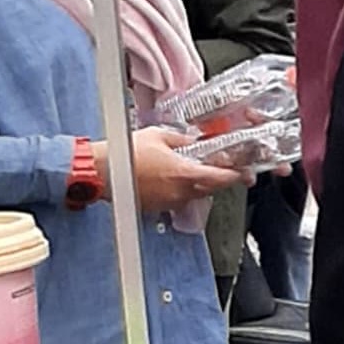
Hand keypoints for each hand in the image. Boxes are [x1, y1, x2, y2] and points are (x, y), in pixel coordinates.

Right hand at [127, 127, 246, 215]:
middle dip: (217, 179)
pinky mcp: (156, 207)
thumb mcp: (160, 136)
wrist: (100, 171)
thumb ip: (183, 140)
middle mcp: (179, 192)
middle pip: (211, 188)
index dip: (236, 175)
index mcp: (185, 174)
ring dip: (197, 185)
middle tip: (219, 168)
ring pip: (194, 195)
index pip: (221, 179)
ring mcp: (168, 202)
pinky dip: (179, 191)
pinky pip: (176, 199)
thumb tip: (195, 141)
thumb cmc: (125, 153)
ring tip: (187, 170)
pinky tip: (170, 178)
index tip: (243, 172)